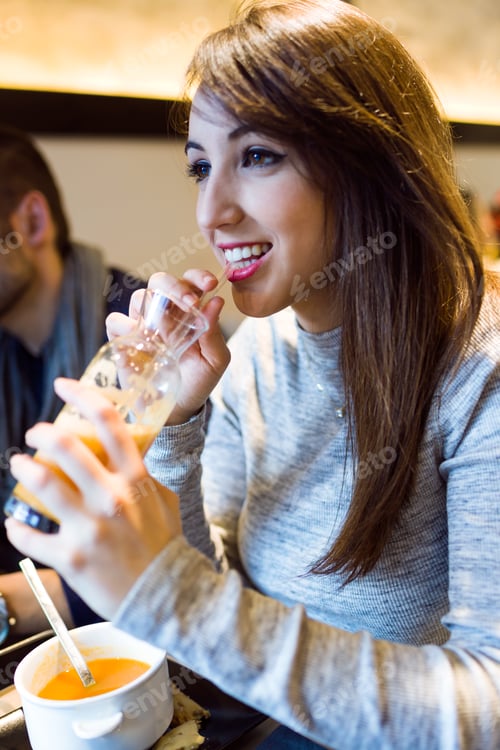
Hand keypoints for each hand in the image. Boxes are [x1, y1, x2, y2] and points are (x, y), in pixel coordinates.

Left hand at [6, 379, 181, 619]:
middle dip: (41, 433)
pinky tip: (15, 523)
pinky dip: (17, 528)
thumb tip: (124, 456)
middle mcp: (113, 498)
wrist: (169, 595)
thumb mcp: (164, 499)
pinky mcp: (73, 559)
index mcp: (136, 479)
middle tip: (35, 434)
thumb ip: (142, 476)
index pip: (109, 423)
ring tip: (19, 465)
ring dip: (23, 469)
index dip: (82, 396)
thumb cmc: (165, 545)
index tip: (64, 386)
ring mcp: (91, 529)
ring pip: (43, 484)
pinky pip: (31, 537)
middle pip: (66, 447)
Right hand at [106, 268, 230, 424]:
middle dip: (174, 285)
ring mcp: (142, 325)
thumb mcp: (215, 360)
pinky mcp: (123, 340)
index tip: (209, 285)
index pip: (190, 282)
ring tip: (167, 329)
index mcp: (189, 311)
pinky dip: (124, 325)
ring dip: (152, 307)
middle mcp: (164, 313)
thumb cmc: (198, 380)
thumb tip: (216, 301)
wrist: (178, 409)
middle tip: (190, 302)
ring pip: (139, 298)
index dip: (197, 277)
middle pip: (160, 281)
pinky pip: (115, 321)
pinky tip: (140, 338)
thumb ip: (214, 333)